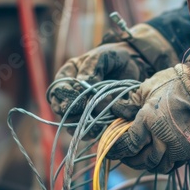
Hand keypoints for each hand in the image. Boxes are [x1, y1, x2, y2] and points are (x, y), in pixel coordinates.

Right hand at [48, 24, 178, 123]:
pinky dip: (95, 132)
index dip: (66, 99)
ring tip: (97, 126)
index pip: (57, 91)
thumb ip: (91, 71)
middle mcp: (71, 93)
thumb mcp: (102, 58)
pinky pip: (89, 129)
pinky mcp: (95, 117)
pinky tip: (103, 130)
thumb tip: (84, 88)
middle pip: (63, 111)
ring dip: (85, 126)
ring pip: (74, 124)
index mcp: (67, 76)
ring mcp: (82, 107)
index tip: (80, 102)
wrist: (132, 65)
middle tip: (90, 115)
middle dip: (75, 115)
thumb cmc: (113, 57)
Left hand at [107, 40, 189, 172]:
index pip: (127, 145)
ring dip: (147, 164)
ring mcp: (178, 145)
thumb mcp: (147, 87)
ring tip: (142, 158)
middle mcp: (162, 137)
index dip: (117, 150)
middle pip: (141, 159)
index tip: (110, 150)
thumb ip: (130, 102)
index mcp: (148, 120)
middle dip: (130, 160)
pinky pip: (174, 164)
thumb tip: (116, 110)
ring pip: (158, 165)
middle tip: (125, 156)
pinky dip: (164, 163)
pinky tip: (160, 157)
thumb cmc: (175, 83)